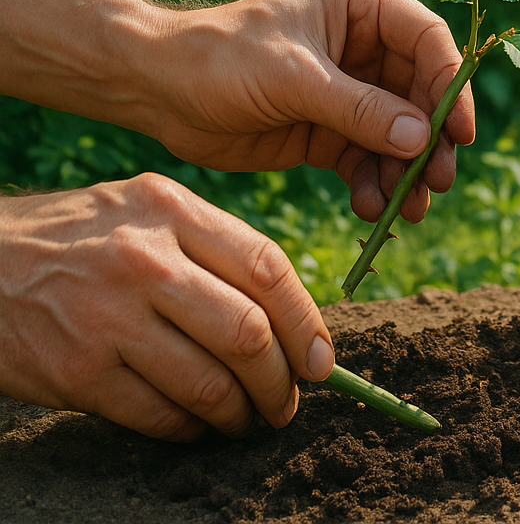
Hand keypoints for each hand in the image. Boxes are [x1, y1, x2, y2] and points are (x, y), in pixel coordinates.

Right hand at [0, 175, 333, 440]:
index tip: (322, 360)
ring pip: (210, 383)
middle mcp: (144, 260)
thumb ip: (211, 244)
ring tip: (245, 420)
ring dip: (239, 414)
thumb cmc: (76, 239)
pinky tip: (195, 426)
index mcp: (171, 211)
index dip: (308, 323)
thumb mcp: (142, 210)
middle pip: (248, 333)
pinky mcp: (77, 371)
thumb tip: (289, 312)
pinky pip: (160, 415)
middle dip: (281, 381)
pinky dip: (190, 430)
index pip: (268, 268)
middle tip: (286, 403)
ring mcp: (108, 317)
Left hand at [151, 0, 474, 223]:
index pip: (428, 41)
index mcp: (361, 7)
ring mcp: (349, 93)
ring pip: (400, 136)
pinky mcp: (329, 133)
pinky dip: (373, 186)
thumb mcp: (293, 79)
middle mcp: (363, 47)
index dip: (451, 85)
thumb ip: (360, 109)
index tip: (459, 132)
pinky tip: (369, 208)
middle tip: (436, 182)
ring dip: (405, 174)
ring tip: (406, 210)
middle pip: (422, 95)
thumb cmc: (218, 58)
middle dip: (430, 142)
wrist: (155, 91)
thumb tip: (422, 138)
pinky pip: (368, 162)